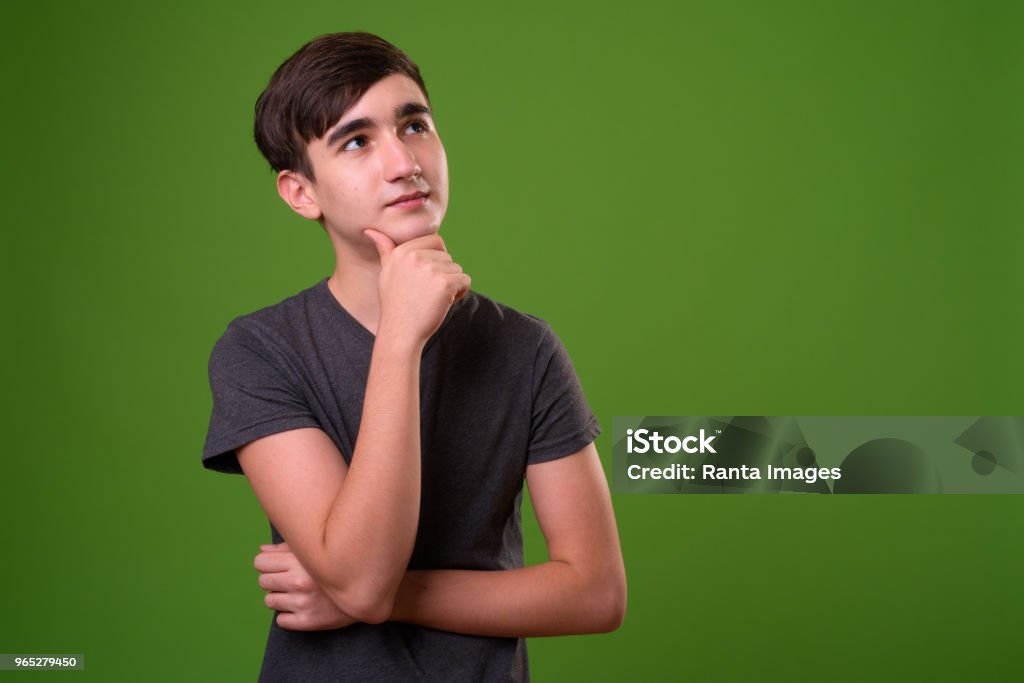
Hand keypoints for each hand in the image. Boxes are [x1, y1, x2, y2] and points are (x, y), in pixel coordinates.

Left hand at [254, 542, 356, 630]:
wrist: (366, 592)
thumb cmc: (338, 566)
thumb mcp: (315, 551)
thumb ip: (287, 548)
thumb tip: (262, 550)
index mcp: (300, 561)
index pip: (260, 562)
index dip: (267, 563)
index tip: (278, 566)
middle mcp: (300, 582)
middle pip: (263, 581)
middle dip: (274, 580)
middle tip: (290, 580)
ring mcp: (303, 603)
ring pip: (269, 601)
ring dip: (280, 597)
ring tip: (297, 594)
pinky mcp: (308, 622)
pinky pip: (281, 620)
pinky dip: (289, 615)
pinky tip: (303, 607)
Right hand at [364, 229, 470, 344]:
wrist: (401, 332)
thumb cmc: (395, 304)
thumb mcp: (386, 273)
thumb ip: (385, 250)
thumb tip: (370, 230)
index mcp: (402, 251)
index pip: (436, 241)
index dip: (436, 261)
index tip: (424, 279)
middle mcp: (415, 256)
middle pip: (447, 257)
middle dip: (443, 274)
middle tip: (427, 293)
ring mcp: (431, 269)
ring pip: (457, 269)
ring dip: (451, 285)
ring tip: (433, 299)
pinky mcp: (445, 283)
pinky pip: (465, 281)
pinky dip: (460, 293)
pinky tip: (443, 304)